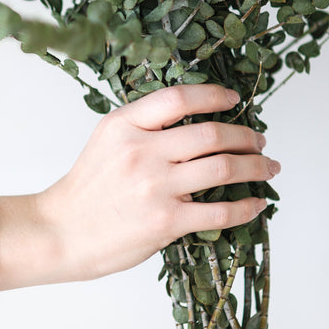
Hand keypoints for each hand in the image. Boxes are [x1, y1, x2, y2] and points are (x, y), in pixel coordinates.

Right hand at [36, 84, 279, 281]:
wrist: (61, 232)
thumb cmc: (85, 190)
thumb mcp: (106, 142)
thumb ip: (144, 127)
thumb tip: (195, 124)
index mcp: (124, 125)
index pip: (179, 98)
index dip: (214, 95)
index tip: (234, 101)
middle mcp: (141, 151)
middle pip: (211, 134)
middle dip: (246, 136)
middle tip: (259, 141)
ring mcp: (155, 186)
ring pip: (223, 168)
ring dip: (255, 166)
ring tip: (267, 167)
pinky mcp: (165, 221)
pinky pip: (220, 211)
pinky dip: (245, 206)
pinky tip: (256, 204)